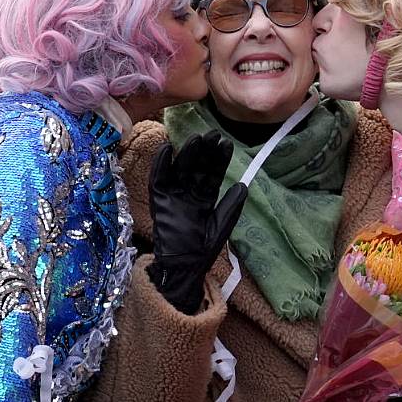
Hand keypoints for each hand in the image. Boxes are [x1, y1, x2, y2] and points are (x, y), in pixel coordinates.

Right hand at [147, 130, 247, 313]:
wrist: (183, 267)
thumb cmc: (202, 250)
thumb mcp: (221, 226)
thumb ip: (231, 206)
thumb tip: (243, 184)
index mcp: (204, 199)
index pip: (212, 175)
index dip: (219, 160)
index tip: (226, 144)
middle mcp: (188, 193)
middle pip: (196, 167)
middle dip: (204, 151)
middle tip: (212, 134)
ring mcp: (173, 196)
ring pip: (180, 169)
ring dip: (187, 153)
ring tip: (196, 139)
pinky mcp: (159, 201)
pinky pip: (158, 179)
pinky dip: (161, 164)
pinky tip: (167, 149)